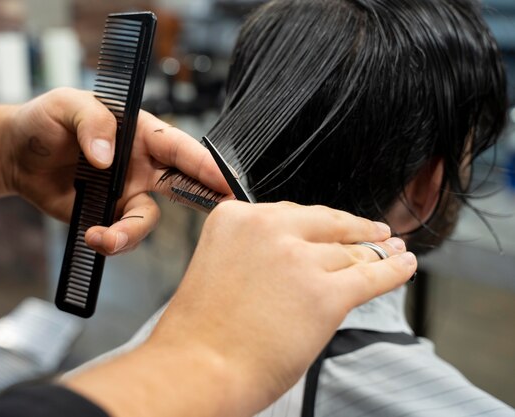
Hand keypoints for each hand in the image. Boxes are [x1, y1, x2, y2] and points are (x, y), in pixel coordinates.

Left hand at [3, 88, 229, 254]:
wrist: (15, 157)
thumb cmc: (44, 121)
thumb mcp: (66, 106)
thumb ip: (91, 122)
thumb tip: (107, 159)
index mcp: (138, 132)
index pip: (178, 146)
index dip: (204, 164)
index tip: (224, 181)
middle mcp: (140, 165)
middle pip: (183, 183)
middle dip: (207, 197)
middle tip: (226, 210)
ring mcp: (126, 193)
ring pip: (148, 219)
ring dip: (132, 233)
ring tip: (104, 238)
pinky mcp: (108, 216)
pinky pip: (122, 235)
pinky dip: (112, 242)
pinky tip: (93, 237)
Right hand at [63, 202, 416, 416]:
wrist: (196, 369)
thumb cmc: (199, 331)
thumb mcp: (219, 266)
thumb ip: (256, 251)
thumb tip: (301, 256)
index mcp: (236, 217)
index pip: (292, 211)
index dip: (321, 222)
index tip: (337, 224)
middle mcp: (268, 228)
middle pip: (327, 223)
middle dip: (355, 228)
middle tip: (374, 230)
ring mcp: (299, 259)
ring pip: (350, 252)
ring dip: (376, 252)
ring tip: (393, 251)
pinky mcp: (326, 295)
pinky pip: (372, 276)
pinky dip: (394, 271)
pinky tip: (404, 265)